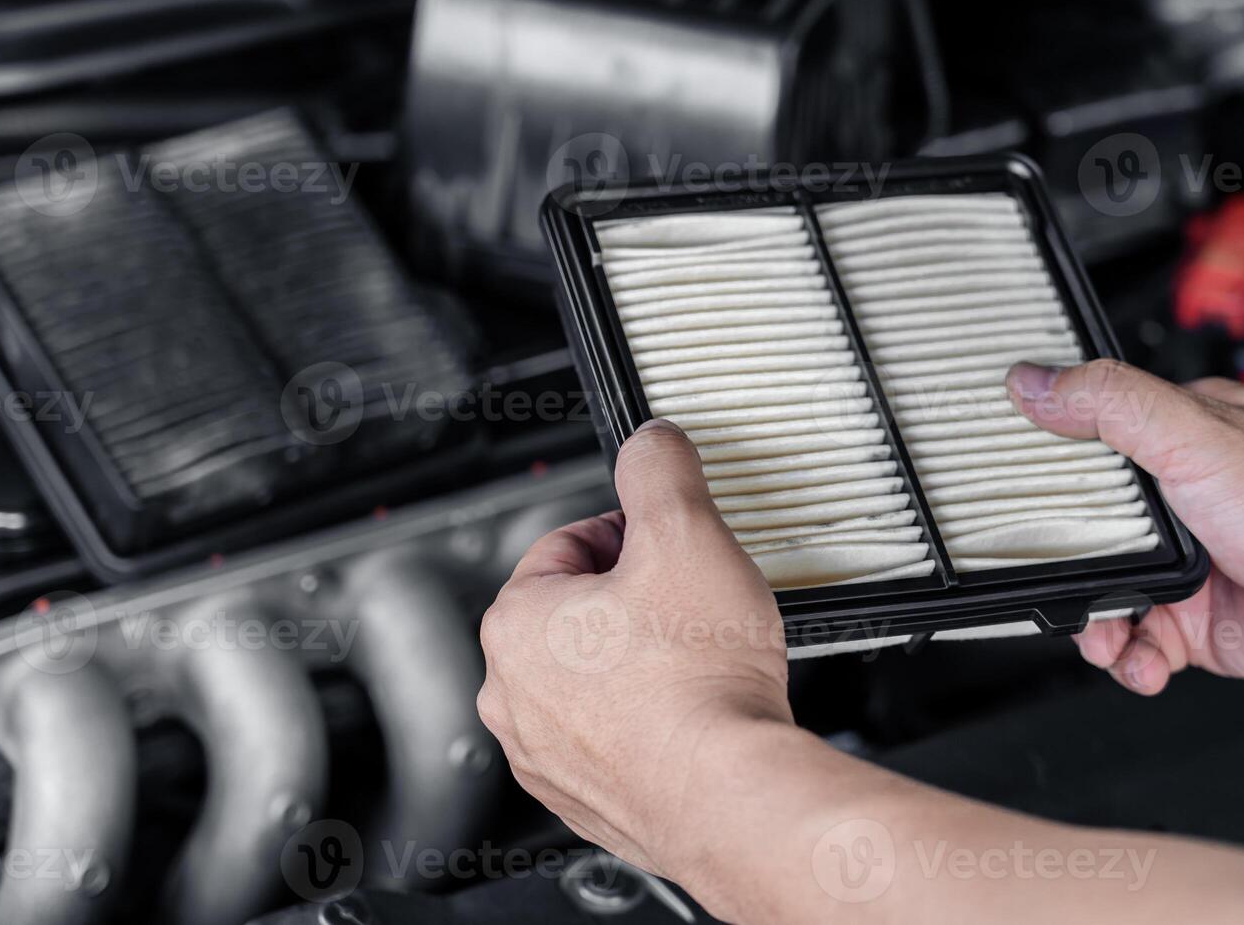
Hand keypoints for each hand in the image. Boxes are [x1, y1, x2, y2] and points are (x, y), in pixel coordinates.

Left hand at [476, 419, 790, 879]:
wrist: (731, 794)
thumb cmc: (697, 683)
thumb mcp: (686, 535)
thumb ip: (660, 471)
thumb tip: (651, 443)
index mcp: (514, 623)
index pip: (568, 544)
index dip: (631, 535)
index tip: (671, 548)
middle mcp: (512, 695)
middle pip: (577, 614)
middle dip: (634, 602)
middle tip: (692, 607)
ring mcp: (544, 755)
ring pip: (593, 680)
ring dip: (638, 664)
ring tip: (695, 664)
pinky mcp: (585, 800)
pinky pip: (613, 738)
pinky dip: (647, 722)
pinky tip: (692, 716)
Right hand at [1007, 359, 1243, 697]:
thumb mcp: (1200, 438)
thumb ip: (1113, 406)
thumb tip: (1036, 381)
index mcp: (1181, 435)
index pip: (1088, 434)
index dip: (1044, 457)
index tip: (1005, 479)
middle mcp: (1180, 499)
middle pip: (1080, 524)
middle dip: (1058, 559)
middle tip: (1054, 570)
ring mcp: (1186, 562)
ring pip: (1100, 589)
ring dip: (1091, 620)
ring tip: (1103, 630)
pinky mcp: (1193, 620)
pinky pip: (1134, 641)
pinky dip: (1128, 658)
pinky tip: (1139, 656)